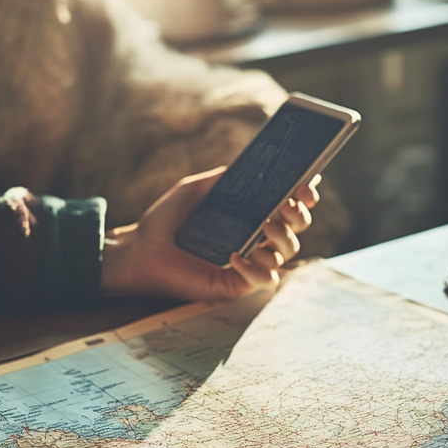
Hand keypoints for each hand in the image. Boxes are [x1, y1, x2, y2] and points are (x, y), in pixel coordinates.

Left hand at [100, 168, 320, 301]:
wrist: (139, 249)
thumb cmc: (165, 221)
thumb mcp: (195, 190)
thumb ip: (223, 178)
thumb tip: (251, 163)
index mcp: (249, 215)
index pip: (288, 206)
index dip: (305, 196)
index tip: (308, 184)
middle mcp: (255, 238)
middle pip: (297, 230)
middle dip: (299, 215)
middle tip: (288, 204)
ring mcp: (249, 262)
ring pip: (287, 253)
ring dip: (283, 238)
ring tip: (266, 226)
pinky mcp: (237, 284)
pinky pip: (264, 280)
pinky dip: (257, 268)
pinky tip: (236, 257)